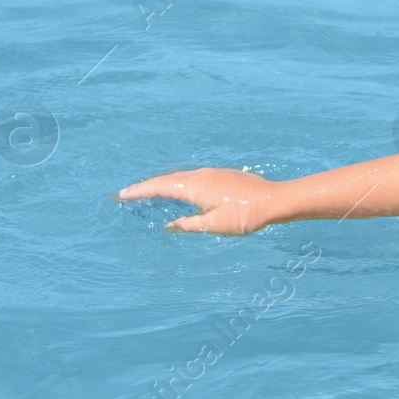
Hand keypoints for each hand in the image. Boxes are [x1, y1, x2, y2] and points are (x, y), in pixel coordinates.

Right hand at [117, 168, 281, 234]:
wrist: (275, 200)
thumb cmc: (246, 215)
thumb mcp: (215, 226)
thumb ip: (190, 225)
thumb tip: (171, 225)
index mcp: (195, 187)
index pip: (160, 187)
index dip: (140, 191)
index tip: (123, 194)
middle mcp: (201, 175)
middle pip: (168, 179)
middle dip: (147, 187)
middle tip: (130, 194)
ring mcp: (213, 173)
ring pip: (181, 177)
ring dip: (164, 184)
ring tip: (150, 191)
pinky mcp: (223, 175)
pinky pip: (194, 177)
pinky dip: (180, 183)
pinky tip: (181, 189)